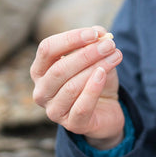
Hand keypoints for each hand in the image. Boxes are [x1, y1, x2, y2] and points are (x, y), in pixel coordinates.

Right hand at [30, 27, 124, 149]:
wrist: (106, 111)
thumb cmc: (94, 81)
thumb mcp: (94, 59)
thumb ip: (94, 44)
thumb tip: (99, 32)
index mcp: (40, 71)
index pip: (47, 49)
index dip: (70, 38)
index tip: (95, 33)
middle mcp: (41, 92)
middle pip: (59, 69)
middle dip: (86, 54)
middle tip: (109, 44)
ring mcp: (54, 111)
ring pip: (71, 86)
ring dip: (96, 67)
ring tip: (115, 55)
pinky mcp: (72, 125)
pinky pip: (82, 106)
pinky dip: (93, 88)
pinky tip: (103, 74)